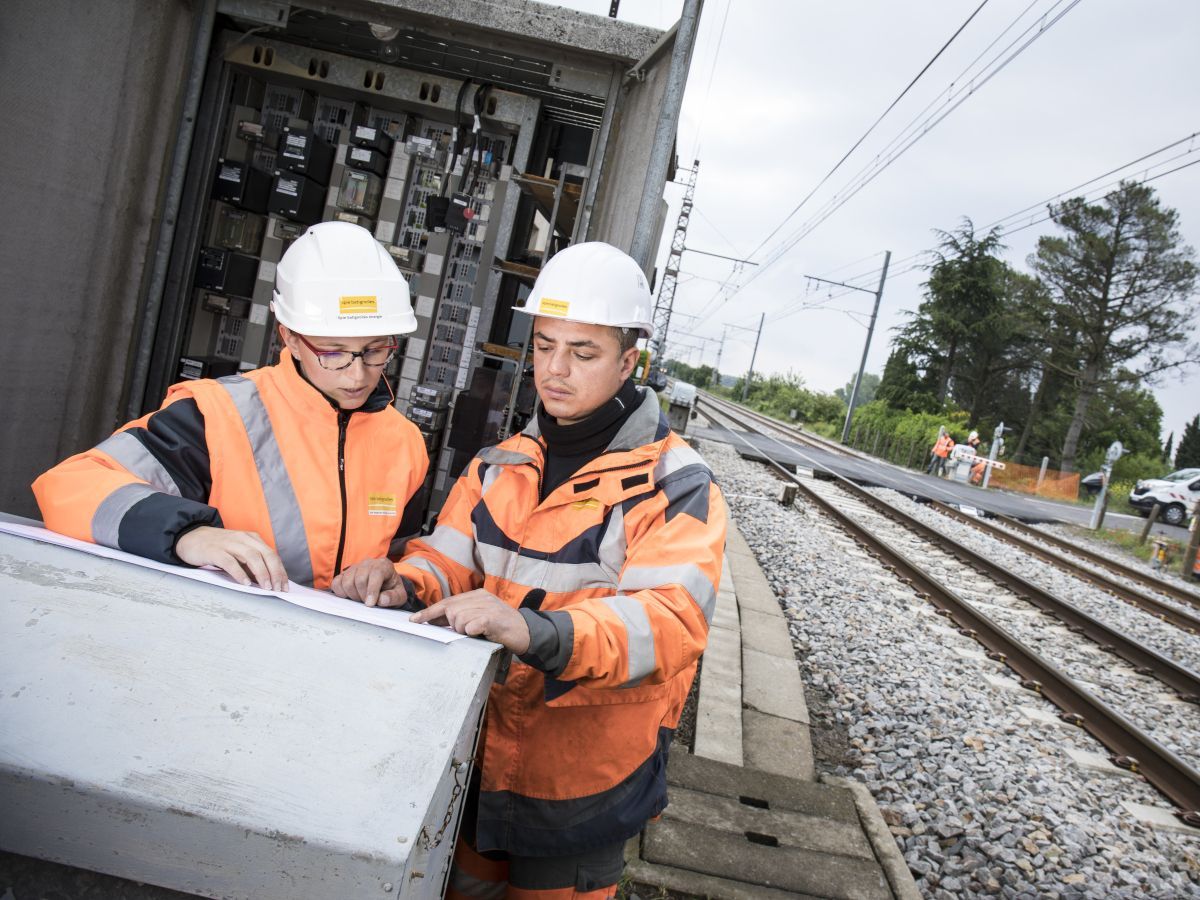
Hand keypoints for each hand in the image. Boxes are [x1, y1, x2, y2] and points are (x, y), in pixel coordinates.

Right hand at [175, 526, 287, 590]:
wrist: (190, 537)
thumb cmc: (217, 548)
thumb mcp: (238, 552)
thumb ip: (251, 563)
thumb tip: (267, 582)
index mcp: (251, 539)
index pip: (272, 555)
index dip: (280, 571)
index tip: (285, 586)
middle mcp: (243, 539)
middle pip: (266, 554)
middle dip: (275, 573)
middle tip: (278, 589)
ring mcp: (228, 543)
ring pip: (252, 557)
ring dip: (261, 573)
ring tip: (266, 587)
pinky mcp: (214, 550)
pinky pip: (230, 561)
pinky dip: (239, 573)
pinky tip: (245, 583)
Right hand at [330, 558, 406, 606]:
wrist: (384, 586)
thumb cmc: (391, 590)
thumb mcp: (399, 596)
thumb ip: (393, 597)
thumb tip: (382, 600)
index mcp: (384, 565)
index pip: (376, 574)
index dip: (372, 590)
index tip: (370, 604)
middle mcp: (368, 563)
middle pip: (360, 579)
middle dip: (362, 595)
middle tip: (367, 603)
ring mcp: (354, 567)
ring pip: (347, 581)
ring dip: (352, 595)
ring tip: (360, 600)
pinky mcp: (344, 574)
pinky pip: (336, 582)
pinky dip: (341, 592)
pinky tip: (349, 597)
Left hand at [409, 589, 529, 652]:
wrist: (527, 632)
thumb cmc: (501, 627)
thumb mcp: (480, 616)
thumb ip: (462, 615)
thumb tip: (436, 620)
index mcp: (477, 595)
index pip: (447, 602)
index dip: (429, 612)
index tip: (415, 620)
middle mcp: (481, 597)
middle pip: (450, 610)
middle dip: (452, 624)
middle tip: (467, 631)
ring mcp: (487, 607)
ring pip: (458, 619)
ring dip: (464, 630)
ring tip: (478, 632)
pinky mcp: (492, 618)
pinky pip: (470, 626)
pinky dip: (472, 633)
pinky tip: (482, 633)